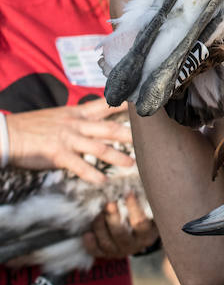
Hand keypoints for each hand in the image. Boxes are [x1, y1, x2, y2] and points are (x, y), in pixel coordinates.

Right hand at [6, 100, 134, 184]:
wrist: (10, 134)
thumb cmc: (34, 126)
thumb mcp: (60, 116)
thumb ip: (79, 118)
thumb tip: (95, 121)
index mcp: (77, 113)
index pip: (106, 105)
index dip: (125, 104)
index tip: (142, 103)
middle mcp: (76, 124)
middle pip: (109, 128)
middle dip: (130, 134)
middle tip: (149, 139)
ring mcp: (68, 139)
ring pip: (98, 148)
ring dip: (117, 157)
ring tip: (131, 165)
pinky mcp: (58, 154)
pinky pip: (78, 165)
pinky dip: (91, 173)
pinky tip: (102, 181)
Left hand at [83, 192, 157, 258]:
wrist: (137, 233)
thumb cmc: (143, 213)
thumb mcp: (148, 207)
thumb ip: (144, 196)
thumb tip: (138, 174)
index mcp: (146, 234)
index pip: (140, 222)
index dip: (133, 207)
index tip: (128, 191)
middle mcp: (134, 246)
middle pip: (120, 234)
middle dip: (112, 217)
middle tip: (108, 202)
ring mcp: (119, 251)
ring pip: (106, 243)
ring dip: (99, 226)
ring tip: (97, 212)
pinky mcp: (106, 254)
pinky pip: (96, 252)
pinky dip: (90, 243)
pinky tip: (87, 233)